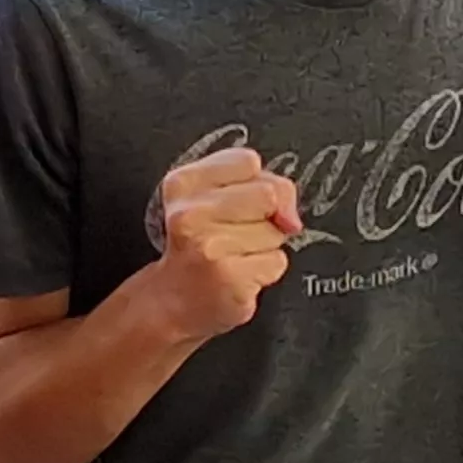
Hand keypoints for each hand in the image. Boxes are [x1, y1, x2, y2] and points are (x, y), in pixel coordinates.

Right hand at [131, 147, 300, 341]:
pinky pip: (276, 262)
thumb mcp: (212, 199)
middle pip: (269, 194)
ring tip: (233, 257)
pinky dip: (264, 272)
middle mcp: (190, 214)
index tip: (236, 204)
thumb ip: (257, 184)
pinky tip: (238, 276)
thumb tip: (290, 219)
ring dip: (264, 247)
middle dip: (265, 216)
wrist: (172, 301)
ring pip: (276, 232)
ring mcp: (210, 248)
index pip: (247, 161)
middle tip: (236, 235)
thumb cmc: (197, 246)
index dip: (253, 182)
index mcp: (182, 184)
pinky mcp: (230, 279)